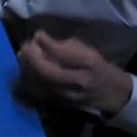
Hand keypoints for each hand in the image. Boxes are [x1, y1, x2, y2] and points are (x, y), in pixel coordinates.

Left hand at [16, 30, 132, 116]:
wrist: (112, 95)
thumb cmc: (98, 68)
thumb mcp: (88, 52)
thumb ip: (64, 46)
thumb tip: (39, 38)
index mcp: (88, 64)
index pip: (61, 54)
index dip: (45, 42)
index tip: (38, 34)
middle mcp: (76, 82)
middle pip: (46, 71)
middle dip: (31, 56)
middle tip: (27, 45)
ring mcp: (66, 95)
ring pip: (38, 81)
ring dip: (26, 65)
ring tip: (24, 54)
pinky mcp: (58, 102)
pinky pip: (37, 89)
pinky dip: (28, 76)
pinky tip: (27, 67)